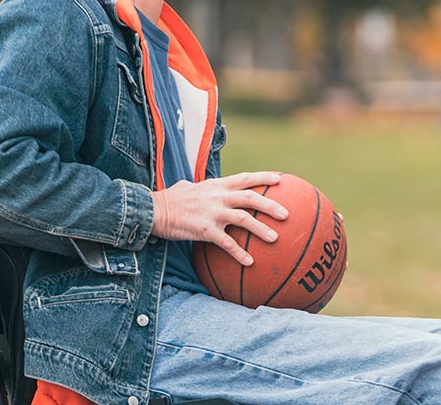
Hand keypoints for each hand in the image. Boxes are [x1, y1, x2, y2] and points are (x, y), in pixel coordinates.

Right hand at [151, 171, 287, 265]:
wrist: (153, 210)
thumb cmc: (170, 200)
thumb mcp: (189, 187)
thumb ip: (203, 188)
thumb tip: (200, 185)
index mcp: (217, 185)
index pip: (245, 178)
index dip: (264, 178)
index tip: (281, 180)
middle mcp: (217, 197)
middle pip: (250, 197)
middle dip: (271, 204)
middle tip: (287, 214)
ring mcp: (212, 213)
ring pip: (243, 219)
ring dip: (260, 229)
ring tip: (275, 238)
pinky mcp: (204, 230)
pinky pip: (226, 243)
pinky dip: (239, 253)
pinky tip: (250, 262)